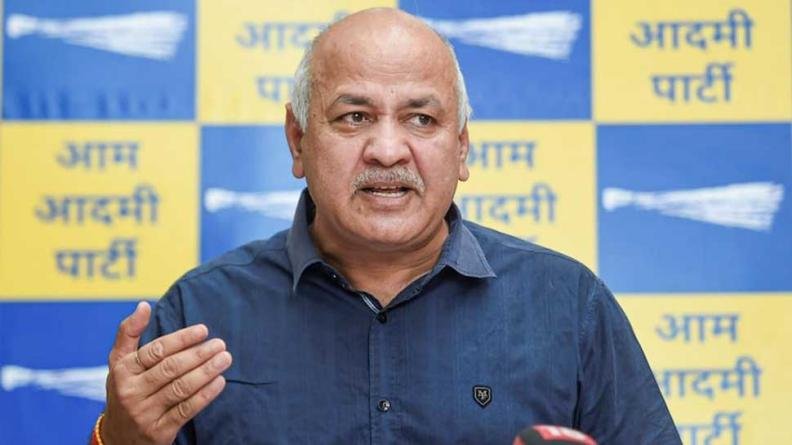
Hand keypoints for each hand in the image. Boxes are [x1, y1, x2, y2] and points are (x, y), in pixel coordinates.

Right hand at [102, 301, 231, 443]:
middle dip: (198, 354)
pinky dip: (205, 395)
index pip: (155, 351)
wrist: (117, 438)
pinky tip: (220, 382)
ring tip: (225, 359)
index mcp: (121, 371)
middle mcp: (131, 392)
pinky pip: (186, 410)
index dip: (181, 339)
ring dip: (206, 371)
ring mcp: (144, 413)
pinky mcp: (158, 432)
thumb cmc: (125, 390)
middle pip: (171, 368)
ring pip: (181, 388)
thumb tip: (143, 305)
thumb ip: (128, 333)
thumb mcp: (118, 363)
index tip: (203, 330)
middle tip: (220, 344)